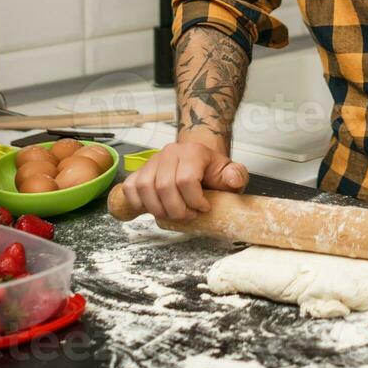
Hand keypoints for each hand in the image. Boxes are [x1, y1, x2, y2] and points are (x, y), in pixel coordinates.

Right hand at [121, 135, 248, 221]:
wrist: (198, 163)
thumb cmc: (212, 172)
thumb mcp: (231, 173)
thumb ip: (237, 175)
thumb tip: (233, 178)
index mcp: (193, 152)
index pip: (186, 180)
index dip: (194, 201)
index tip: (203, 208)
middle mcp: (170, 153)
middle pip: (164, 187)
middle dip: (177, 210)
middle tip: (188, 215)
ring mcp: (152, 161)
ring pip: (145, 188)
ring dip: (158, 209)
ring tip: (173, 214)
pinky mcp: (140, 171)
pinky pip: (131, 189)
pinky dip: (139, 204)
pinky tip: (155, 209)